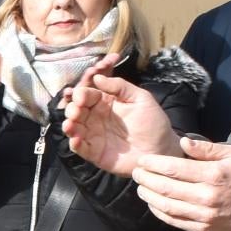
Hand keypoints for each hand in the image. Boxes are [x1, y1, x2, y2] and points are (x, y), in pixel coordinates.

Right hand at [62, 72, 178, 178]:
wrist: (161, 148)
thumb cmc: (153, 122)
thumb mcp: (140, 98)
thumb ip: (120, 86)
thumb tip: (98, 78)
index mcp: (105, 102)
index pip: (88, 95)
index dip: (81, 94)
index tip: (80, 96)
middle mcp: (96, 118)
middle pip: (77, 111)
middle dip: (72, 109)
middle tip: (75, 111)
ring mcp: (94, 135)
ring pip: (74, 128)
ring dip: (69, 126)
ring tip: (70, 125)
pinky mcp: (95, 152)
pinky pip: (80, 148)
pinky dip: (75, 144)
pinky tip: (76, 140)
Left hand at [133, 139, 230, 230]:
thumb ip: (207, 149)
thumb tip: (182, 143)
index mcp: (213, 175)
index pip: (174, 169)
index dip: (154, 164)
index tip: (142, 160)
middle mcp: (206, 196)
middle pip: (166, 188)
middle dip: (146, 179)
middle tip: (136, 173)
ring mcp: (203, 215)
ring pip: (167, 206)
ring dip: (149, 196)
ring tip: (141, 187)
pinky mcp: (202, 228)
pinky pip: (175, 221)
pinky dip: (160, 212)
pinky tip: (153, 204)